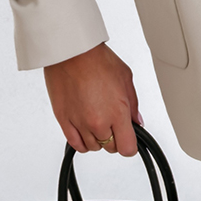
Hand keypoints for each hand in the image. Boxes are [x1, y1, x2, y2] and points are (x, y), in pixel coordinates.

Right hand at [45, 42, 143, 156]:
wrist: (71, 51)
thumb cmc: (97, 59)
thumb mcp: (125, 78)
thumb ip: (133, 104)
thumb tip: (136, 121)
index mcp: (117, 113)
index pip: (127, 148)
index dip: (130, 144)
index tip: (129, 137)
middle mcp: (98, 122)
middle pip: (111, 148)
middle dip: (115, 137)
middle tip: (113, 121)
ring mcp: (79, 123)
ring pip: (93, 147)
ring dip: (98, 138)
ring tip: (97, 120)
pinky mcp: (63, 120)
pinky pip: (75, 144)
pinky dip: (82, 141)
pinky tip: (85, 130)